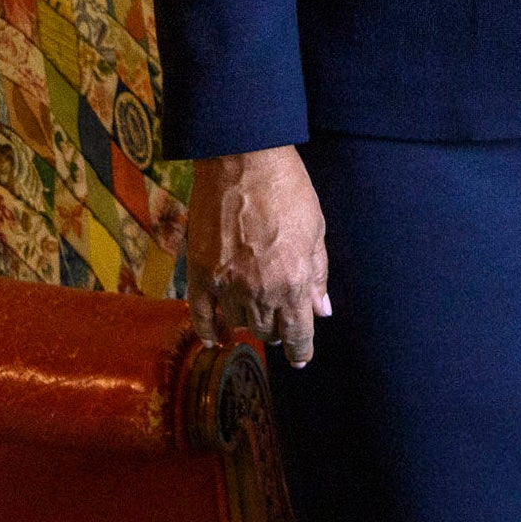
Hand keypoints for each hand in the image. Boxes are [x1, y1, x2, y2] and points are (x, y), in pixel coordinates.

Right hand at [186, 146, 330, 366]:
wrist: (244, 162)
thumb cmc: (289, 191)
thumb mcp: (317, 231)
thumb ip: (318, 275)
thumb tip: (322, 310)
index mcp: (293, 282)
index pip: (297, 333)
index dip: (301, 350)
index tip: (301, 359)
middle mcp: (259, 291)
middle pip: (268, 330)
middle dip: (277, 328)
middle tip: (280, 321)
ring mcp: (225, 285)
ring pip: (238, 323)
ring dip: (250, 323)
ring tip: (255, 316)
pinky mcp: (198, 274)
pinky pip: (200, 315)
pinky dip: (208, 331)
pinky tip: (215, 339)